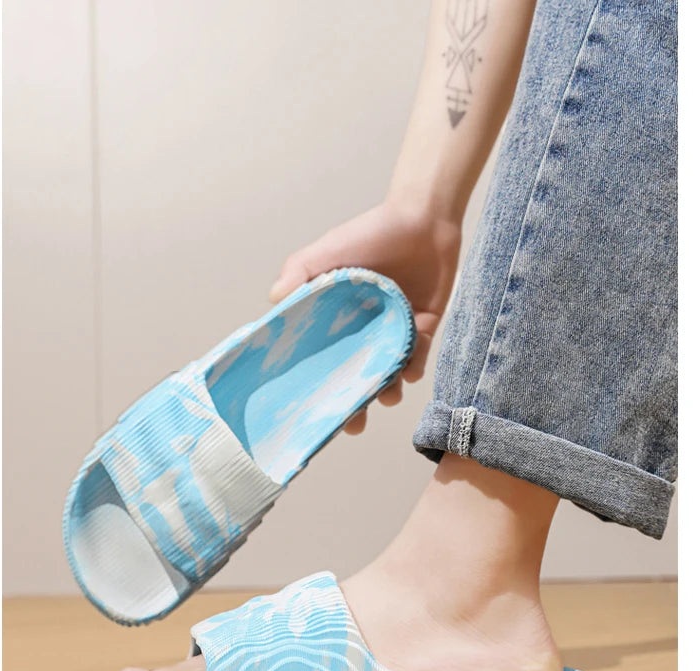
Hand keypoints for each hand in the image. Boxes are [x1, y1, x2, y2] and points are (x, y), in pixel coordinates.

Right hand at [269, 201, 460, 432]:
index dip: (320, 389)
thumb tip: (274, 301)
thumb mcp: (329, 249)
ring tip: (387, 397)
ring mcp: (395, 331)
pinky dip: (414, 365)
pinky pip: (419, 355)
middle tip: (353, 425)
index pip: (325, 362)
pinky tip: (409, 370)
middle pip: (357, 378)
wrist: (423, 217)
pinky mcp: (425, 327)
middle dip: (356, 407)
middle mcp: (365, 331)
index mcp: (337, 320)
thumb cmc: (371, 231)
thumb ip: (301, 271)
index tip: (313, 414)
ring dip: (388, 391)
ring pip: (390, 373)